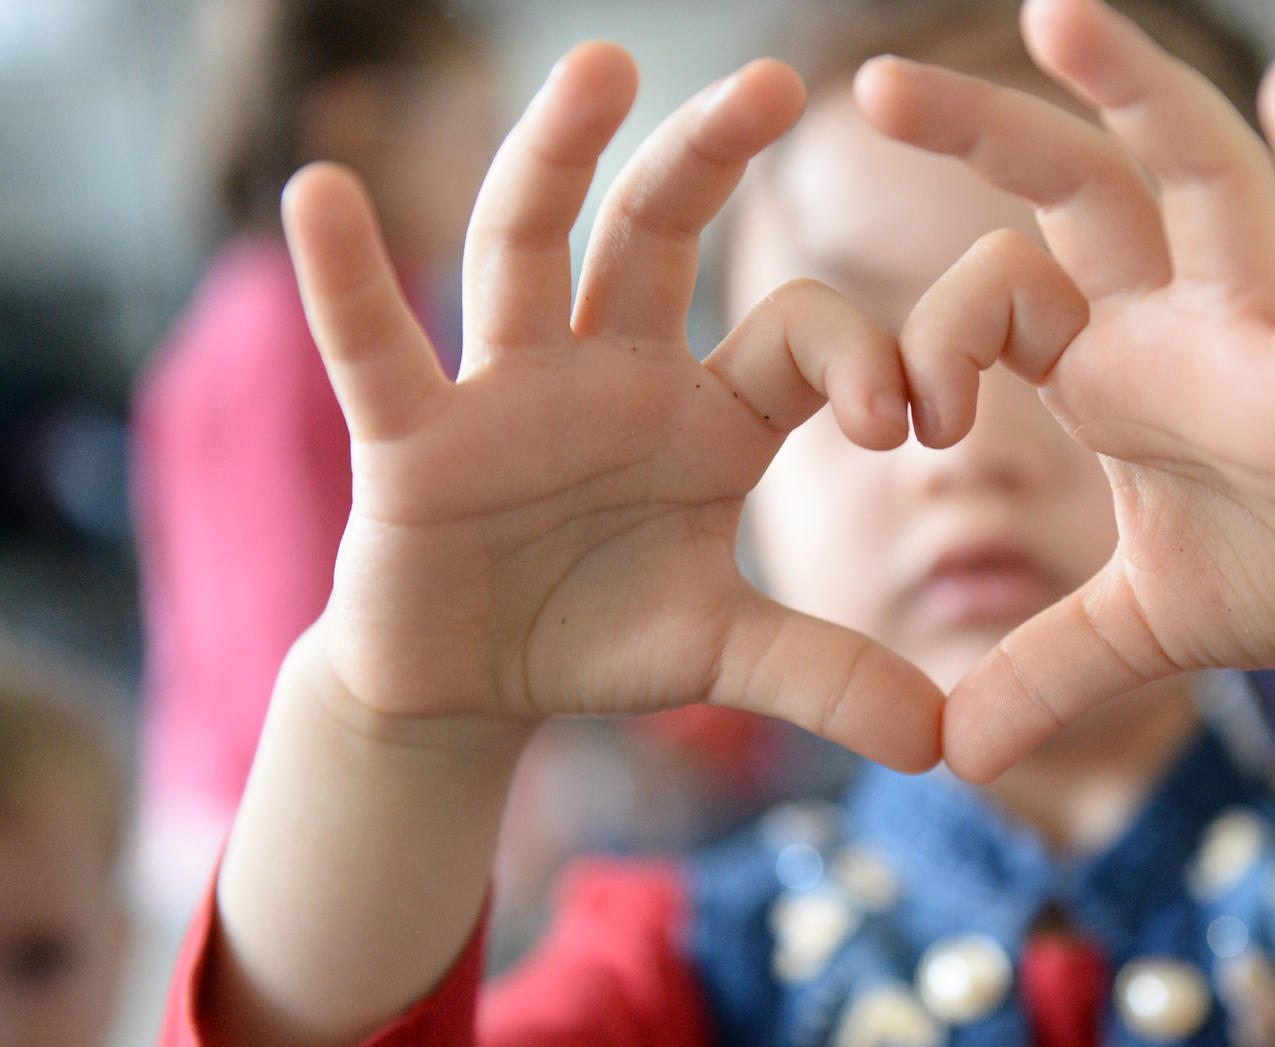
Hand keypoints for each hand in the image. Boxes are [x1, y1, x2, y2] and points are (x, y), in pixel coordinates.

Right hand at [286, 44, 939, 771]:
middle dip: (708, 159)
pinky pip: (377, 346)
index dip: (860, 361)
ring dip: (555, 158)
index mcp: (711, 414)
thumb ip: (827, 676)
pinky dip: (346, 279)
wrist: (474, 683)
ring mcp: (508, 391)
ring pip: (528, 253)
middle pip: (659, 237)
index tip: (906, 424)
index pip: (797, 340)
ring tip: (598, 65)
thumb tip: (945, 743)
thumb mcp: (722, 652)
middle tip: (773, 82)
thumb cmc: (601, 634)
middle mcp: (613, 373)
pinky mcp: (413, 437)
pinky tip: (321, 195)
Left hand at [856, 0, 1274, 778]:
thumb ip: (1045, 674)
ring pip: (1203, 183)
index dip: (936, 340)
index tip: (904, 422)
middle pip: (1084, 190)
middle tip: (877, 82)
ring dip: (1137, 96)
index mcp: (1122, 362)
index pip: (1004, 293)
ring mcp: (1274, 332)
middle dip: (990, 131)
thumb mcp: (1141, 632)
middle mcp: (1188, 321)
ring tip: (1055, 10)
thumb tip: (952, 757)